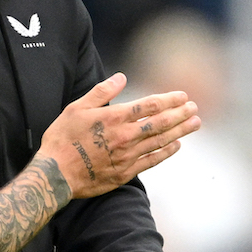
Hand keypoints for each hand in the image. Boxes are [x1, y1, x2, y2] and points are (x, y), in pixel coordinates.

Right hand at [39, 73, 198, 199]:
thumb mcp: (76, 108)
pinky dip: (166, 152)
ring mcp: (127, 155)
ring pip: (161, 141)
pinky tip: (176, 146)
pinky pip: (152, 160)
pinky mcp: (126, 172)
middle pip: (160, 123)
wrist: (56, 174)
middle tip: (194, 108)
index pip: (149, 105)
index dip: (169, 100)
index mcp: (114, 118)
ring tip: (195, 124)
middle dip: (180, 114)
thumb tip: (121, 77)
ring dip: (180, 131)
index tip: (182, 96)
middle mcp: (125, 136)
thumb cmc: (62, 138)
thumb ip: (101, 92)